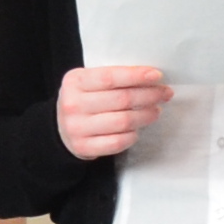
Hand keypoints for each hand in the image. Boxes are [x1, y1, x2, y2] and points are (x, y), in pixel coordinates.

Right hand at [52, 64, 168, 161]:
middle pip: (121, 99)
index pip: (110, 77)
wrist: (59, 128)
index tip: (156, 76)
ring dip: (145, 115)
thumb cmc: (82, 101)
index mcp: (75, 82)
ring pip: (123, 121)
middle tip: (163, 93)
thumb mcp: (88, 83)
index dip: (136, 76)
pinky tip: (137, 129)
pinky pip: (117, 142)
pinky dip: (133, 135)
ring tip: (155, 110)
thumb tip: (149, 78)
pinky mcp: (84, 147)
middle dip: (149, 95)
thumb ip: (112, 78)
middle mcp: (73, 104)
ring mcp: (77, 127)